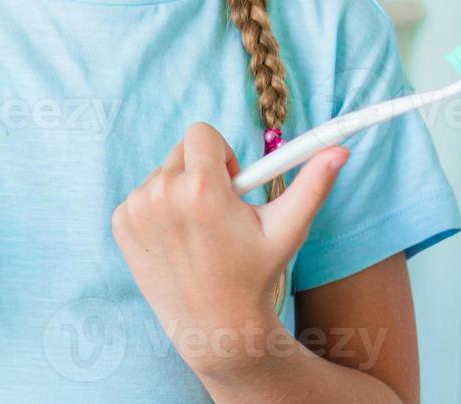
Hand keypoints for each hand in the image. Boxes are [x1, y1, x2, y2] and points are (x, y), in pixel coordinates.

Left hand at [110, 121, 347, 378]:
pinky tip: (177, 239)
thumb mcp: (287, 230)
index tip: (230, 182)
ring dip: (180, 190)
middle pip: (182, 151)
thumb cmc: (255, 275)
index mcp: (200, 188)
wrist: (215, 325)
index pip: (202, 134)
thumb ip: (313, 185)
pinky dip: (159, 209)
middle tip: (218, 211)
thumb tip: (339, 150)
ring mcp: (137, 209)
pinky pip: (142, 194)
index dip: (221, 155)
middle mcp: (161, 193)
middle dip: (202, 171)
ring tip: (199, 230)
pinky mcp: (121, 223)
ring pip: (162, 173)